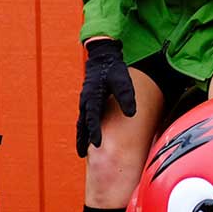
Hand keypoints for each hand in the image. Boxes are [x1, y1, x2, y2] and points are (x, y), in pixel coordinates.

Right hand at [76, 39, 136, 156]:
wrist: (103, 56)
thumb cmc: (113, 69)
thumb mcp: (123, 81)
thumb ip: (126, 96)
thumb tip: (131, 113)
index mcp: (93, 97)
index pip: (92, 119)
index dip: (94, 132)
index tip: (96, 145)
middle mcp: (86, 101)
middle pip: (82, 124)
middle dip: (82, 139)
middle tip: (82, 154)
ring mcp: (86, 101)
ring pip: (81, 122)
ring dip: (81, 136)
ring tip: (82, 151)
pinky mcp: (88, 100)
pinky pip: (84, 118)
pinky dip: (84, 128)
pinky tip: (88, 136)